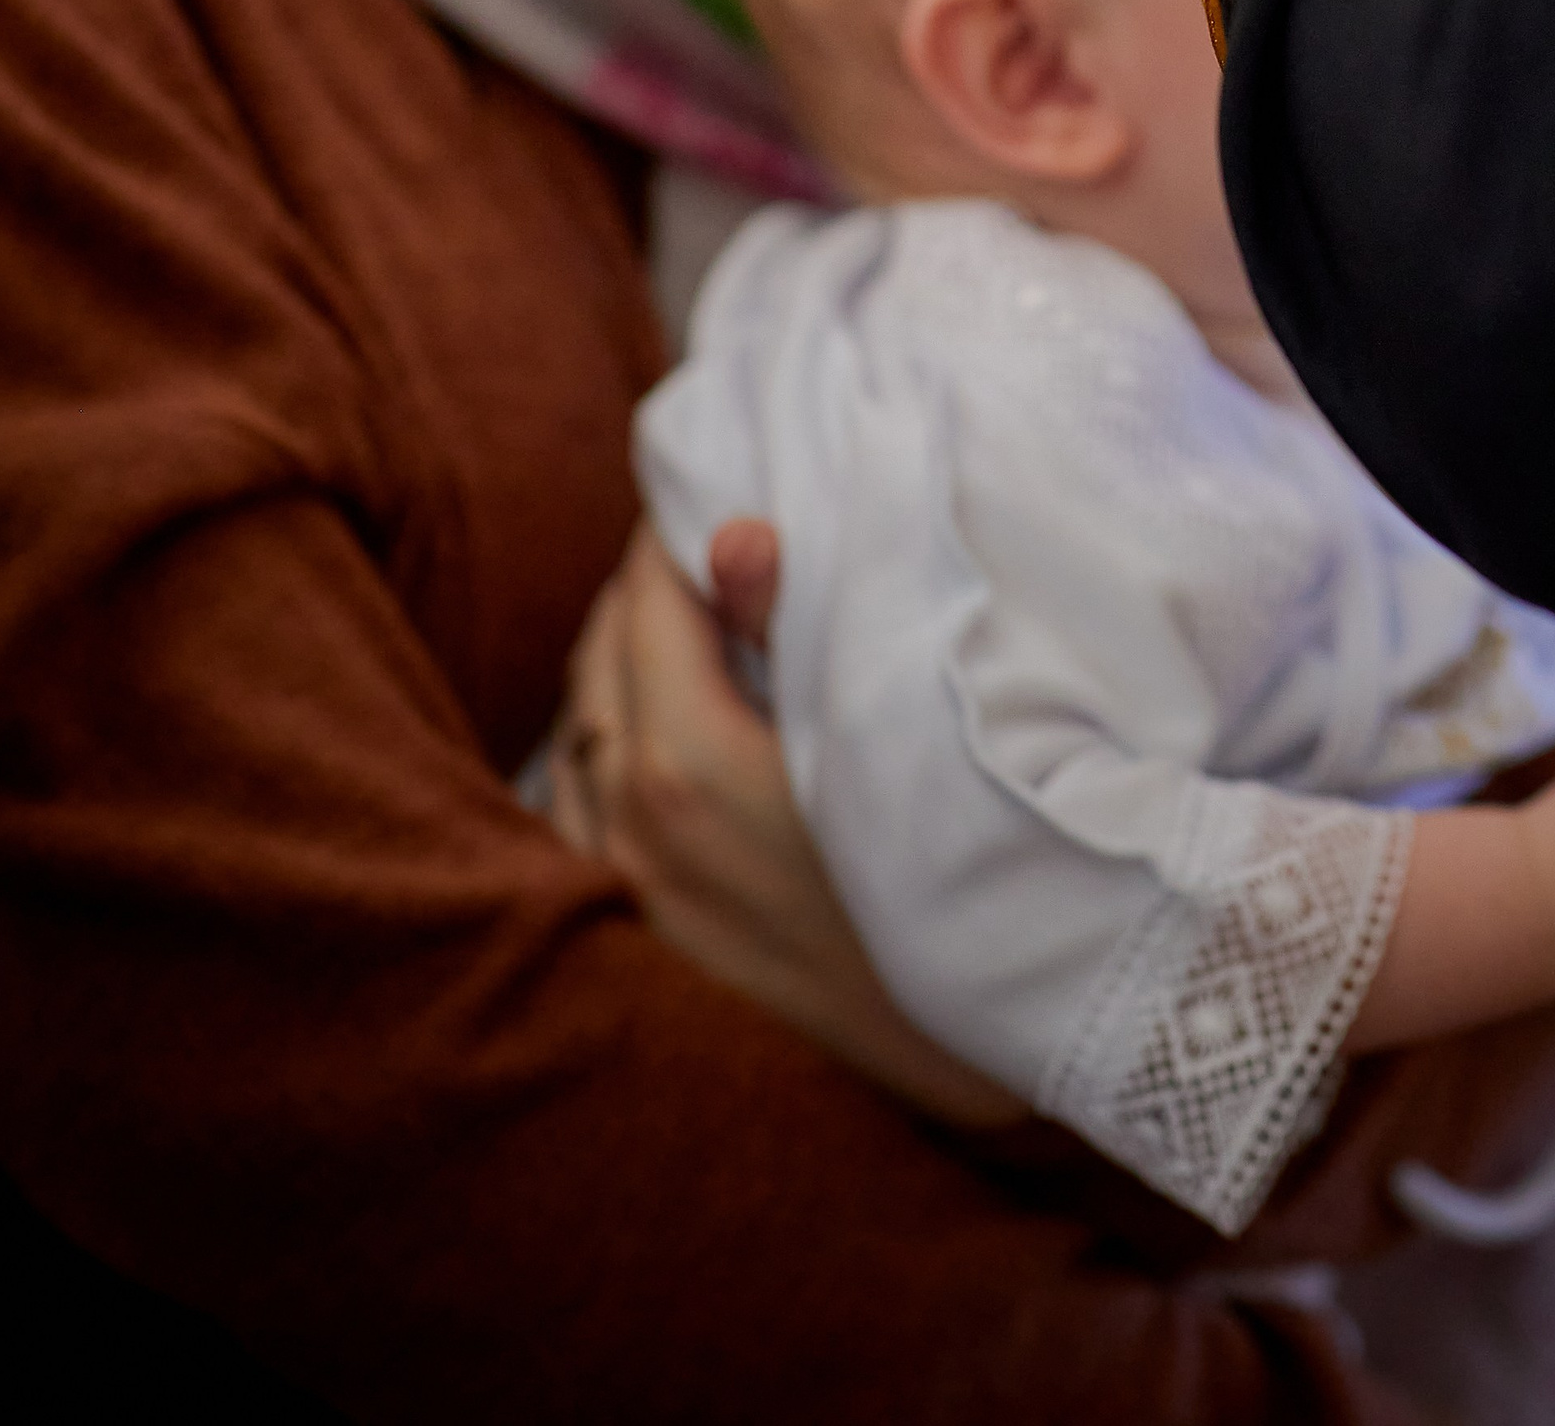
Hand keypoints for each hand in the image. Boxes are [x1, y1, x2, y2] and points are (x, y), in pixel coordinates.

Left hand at [547, 520, 1021, 1125]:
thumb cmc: (947, 875)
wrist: (973, 1058)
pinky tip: (647, 740)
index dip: (673, 538)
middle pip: (599, 664)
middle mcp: (632, 835)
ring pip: (581, 742)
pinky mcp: (643, 950)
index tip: (702, 495)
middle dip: (642, 595)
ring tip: (676, 631)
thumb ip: (789, 631)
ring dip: (617, 672)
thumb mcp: (878, 740)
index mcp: (683, 768)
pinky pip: (582, 820)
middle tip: (695, 549)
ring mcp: (629, 901)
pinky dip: (603, 755)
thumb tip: (732, 536)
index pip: (647, 605)